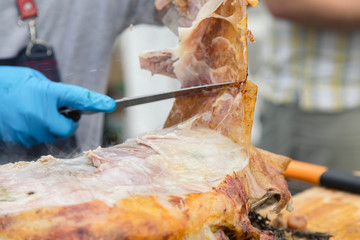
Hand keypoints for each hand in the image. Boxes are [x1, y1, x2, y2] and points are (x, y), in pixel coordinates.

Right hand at [0, 66, 115, 146]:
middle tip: (58, 112)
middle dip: (66, 123)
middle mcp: (40, 113)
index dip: (96, 101)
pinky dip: (35, 131)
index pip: (78, 97)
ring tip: (34, 112)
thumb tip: (68, 103)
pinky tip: (24, 119)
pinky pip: (36, 138)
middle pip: (67, 129)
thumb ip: (54, 92)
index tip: (110, 104)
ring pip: (51, 135)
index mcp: (46, 93)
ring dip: (49, 127)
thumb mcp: (35, 79)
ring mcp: (28, 128)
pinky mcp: (18, 138)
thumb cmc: (8, 82)